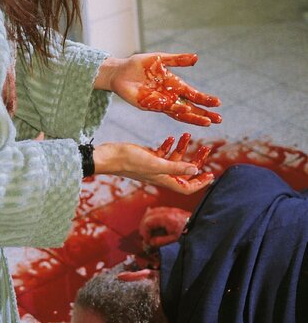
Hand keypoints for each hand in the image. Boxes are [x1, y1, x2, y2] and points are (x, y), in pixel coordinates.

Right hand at [92, 133, 213, 194]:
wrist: (111, 156)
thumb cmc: (131, 161)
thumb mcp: (156, 163)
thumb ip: (176, 167)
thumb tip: (196, 169)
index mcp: (164, 180)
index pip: (187, 187)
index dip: (200, 183)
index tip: (211, 174)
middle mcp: (161, 174)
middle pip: (184, 172)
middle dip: (196, 160)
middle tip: (206, 149)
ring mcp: (154, 166)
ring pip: (174, 160)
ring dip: (183, 149)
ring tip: (187, 136)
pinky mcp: (148, 157)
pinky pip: (163, 153)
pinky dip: (169, 146)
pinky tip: (171, 138)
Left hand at [96, 52, 221, 125]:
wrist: (119, 71)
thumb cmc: (139, 65)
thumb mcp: (161, 59)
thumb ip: (178, 60)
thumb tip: (196, 57)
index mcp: (174, 85)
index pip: (193, 95)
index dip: (204, 100)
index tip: (218, 103)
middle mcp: (169, 96)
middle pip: (189, 107)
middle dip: (204, 113)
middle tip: (219, 119)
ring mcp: (159, 102)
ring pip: (179, 112)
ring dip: (193, 117)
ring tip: (206, 122)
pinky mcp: (148, 104)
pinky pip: (164, 108)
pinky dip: (175, 110)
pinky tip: (185, 112)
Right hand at [139, 206, 190, 247]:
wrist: (199, 226)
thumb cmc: (188, 233)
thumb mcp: (173, 240)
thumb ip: (160, 241)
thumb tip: (150, 242)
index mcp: (166, 218)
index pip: (147, 222)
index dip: (144, 232)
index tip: (147, 240)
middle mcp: (166, 211)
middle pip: (147, 215)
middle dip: (144, 226)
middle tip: (145, 236)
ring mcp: (169, 209)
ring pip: (151, 211)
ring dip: (148, 221)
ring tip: (149, 232)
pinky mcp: (172, 210)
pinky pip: (158, 211)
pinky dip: (153, 218)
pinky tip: (155, 226)